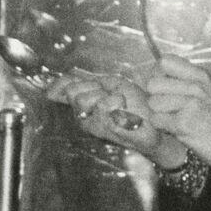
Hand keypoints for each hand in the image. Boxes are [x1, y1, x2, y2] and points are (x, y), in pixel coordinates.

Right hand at [47, 72, 185, 167]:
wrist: (156, 118)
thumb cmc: (134, 103)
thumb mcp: (108, 86)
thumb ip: (84, 83)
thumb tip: (54, 85)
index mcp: (83, 107)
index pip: (64, 89)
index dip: (74, 82)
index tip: (94, 86)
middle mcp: (84, 118)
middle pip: (74, 93)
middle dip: (94, 88)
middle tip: (110, 95)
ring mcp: (96, 125)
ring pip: (86, 100)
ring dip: (106, 95)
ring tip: (119, 102)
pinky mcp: (109, 129)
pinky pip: (104, 107)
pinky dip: (116, 102)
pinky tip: (123, 106)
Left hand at [144, 55, 210, 179]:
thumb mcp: (208, 90)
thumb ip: (185, 80)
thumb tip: (157, 75)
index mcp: (200, 75)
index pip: (164, 61)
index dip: (157, 76)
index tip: (163, 89)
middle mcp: (196, 85)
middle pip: (153, 84)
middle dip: (155, 98)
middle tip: (167, 109)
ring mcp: (191, 103)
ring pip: (153, 103)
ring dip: (159, 115)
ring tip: (175, 120)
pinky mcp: (185, 122)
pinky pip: (156, 120)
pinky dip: (162, 128)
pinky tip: (176, 130)